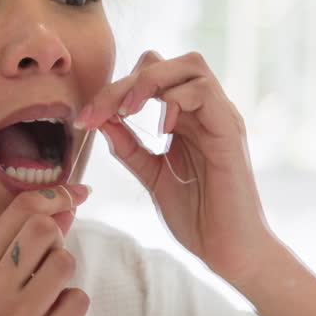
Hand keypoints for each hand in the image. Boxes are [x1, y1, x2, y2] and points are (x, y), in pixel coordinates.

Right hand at [0, 185, 91, 315]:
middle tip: (49, 261)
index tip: (74, 194)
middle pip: (45, 228)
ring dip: (65, 274)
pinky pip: (77, 300)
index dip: (55, 194)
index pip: (19, 210)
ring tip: (49, 294)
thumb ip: (20, 246)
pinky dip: (72, 305)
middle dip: (58, 237)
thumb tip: (65, 206)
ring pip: (65, 263)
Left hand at [74, 51, 268, 284]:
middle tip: (98, 112)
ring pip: (189, 65)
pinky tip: (161, 129)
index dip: (113, 91)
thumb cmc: (198, 217)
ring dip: (149, 81)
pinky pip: (204, 91)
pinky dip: (175, 100)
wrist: (230, 251)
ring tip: (126, 111)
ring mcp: (220, 117)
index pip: (149, 78)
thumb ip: (130, 148)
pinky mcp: (230, 131)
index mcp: (187, 119)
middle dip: (124, 82)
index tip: (85, 120)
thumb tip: (102, 122)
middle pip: (165, 63)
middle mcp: (205, 112)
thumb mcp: (153, 177)